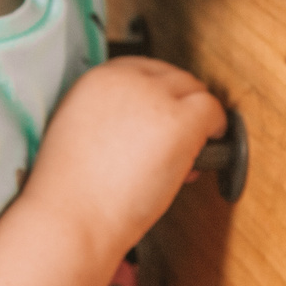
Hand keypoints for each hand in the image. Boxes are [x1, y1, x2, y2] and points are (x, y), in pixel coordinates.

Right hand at [23, 58, 226, 258]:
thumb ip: (108, 119)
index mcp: (96, 79)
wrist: (71, 216)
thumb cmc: (69, 193)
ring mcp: (155, 98)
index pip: (142, 68)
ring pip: (195, 91)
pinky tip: (209, 149)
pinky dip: (216, 129)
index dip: (159, 93)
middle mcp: (126, 80)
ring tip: (189, 150)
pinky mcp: (180, 122)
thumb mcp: (77, 134)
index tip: (164, 112)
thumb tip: (142, 127)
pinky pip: (212, 112)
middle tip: (180, 136)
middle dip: (180, 105)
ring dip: (198, 118)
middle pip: (172, 77)